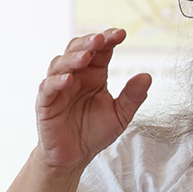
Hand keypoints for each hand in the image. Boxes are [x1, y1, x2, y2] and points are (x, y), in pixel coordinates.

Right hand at [35, 29, 152, 170]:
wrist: (74, 157)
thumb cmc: (94, 132)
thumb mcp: (120, 115)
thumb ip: (132, 97)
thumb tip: (147, 75)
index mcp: (94, 76)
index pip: (100, 51)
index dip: (108, 40)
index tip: (121, 34)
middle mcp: (75, 77)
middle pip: (76, 50)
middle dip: (88, 42)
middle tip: (100, 40)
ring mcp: (58, 88)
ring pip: (60, 64)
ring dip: (72, 58)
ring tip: (85, 57)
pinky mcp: (45, 103)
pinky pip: (48, 88)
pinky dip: (56, 81)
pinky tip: (68, 79)